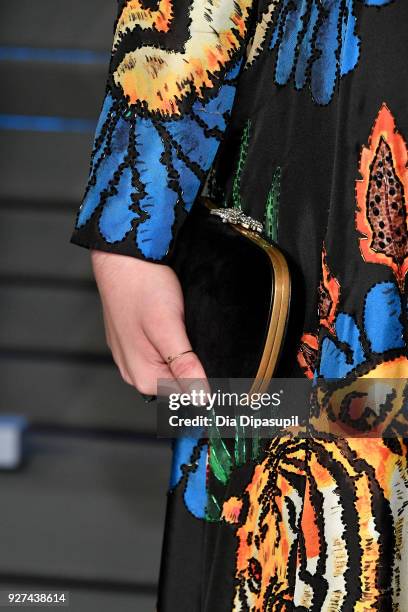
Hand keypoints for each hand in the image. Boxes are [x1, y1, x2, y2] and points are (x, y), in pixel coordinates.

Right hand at [91, 250, 207, 395]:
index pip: (188, 396)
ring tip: (186, 325)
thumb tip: (202, 398)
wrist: (122, 257)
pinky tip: (176, 323)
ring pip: (171, 367)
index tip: (213, 355)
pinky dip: (174, 342)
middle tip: (198, 333)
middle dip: (195, 364)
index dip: (207, 380)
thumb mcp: (168, 327)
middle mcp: (134, 373)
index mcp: (143, 377)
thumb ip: (183, 366)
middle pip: (179, 382)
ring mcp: (132, 358)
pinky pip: (161, 353)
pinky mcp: (133, 342)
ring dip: (185, 352)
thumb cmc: (142, 286)